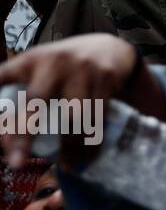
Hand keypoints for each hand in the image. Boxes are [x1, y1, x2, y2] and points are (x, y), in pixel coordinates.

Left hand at [0, 34, 136, 168]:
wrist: (111, 46)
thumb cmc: (66, 66)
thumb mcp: (40, 66)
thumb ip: (20, 90)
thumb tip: (3, 134)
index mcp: (31, 60)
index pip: (2, 78)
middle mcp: (54, 62)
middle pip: (35, 101)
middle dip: (24, 135)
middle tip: (17, 163)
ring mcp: (82, 69)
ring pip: (72, 115)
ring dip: (68, 145)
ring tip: (66, 164)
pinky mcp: (105, 77)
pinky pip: (98, 116)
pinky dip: (92, 140)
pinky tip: (88, 154)